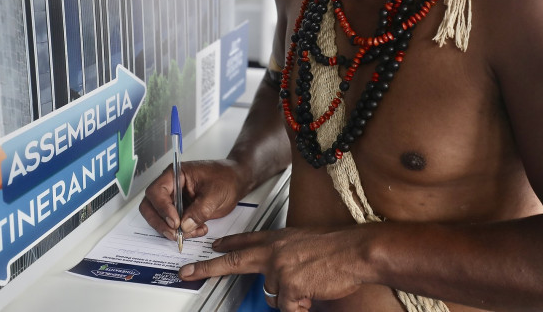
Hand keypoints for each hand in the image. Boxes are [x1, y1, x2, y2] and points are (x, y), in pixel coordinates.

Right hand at [139, 159, 246, 240]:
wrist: (236, 181)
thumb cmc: (226, 178)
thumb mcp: (216, 193)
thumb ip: (200, 210)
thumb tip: (184, 226)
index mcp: (175, 174)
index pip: (156, 191)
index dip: (162, 208)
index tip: (175, 222)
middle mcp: (170, 187)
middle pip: (150, 206)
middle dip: (160, 223)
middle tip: (175, 234)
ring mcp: (173, 200)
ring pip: (159, 219)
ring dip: (172, 230)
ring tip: (193, 231)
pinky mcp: (180, 211)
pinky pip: (172, 225)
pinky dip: (182, 232)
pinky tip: (198, 230)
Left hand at [179, 226, 366, 310]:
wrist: (356, 250)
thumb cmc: (338, 246)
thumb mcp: (306, 240)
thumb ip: (288, 253)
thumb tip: (279, 273)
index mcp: (279, 238)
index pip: (246, 240)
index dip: (228, 244)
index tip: (213, 246)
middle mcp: (273, 251)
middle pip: (233, 262)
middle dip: (206, 268)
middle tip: (186, 272)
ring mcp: (279, 269)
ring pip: (272, 295)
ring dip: (291, 296)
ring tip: (312, 282)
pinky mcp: (288, 286)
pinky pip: (288, 307)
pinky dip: (302, 305)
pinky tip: (314, 290)